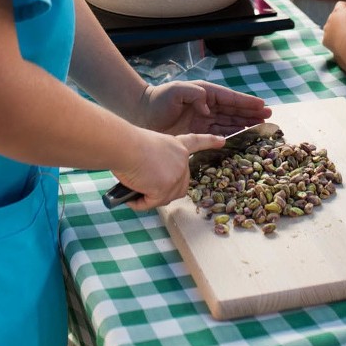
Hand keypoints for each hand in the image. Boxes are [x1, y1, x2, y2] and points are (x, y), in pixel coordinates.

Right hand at [110, 127, 225, 211]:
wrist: (124, 146)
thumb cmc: (127, 144)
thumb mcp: (149, 148)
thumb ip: (157, 162)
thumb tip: (148, 180)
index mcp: (176, 146)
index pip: (196, 142)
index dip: (209, 142)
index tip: (222, 141)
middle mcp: (181, 160)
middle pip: (179, 185)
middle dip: (162, 190)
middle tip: (142, 182)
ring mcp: (176, 175)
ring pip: (165, 197)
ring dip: (149, 196)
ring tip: (134, 183)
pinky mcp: (166, 189)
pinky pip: (152, 203)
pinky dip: (140, 202)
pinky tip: (131, 194)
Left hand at [136, 80, 271, 136]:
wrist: (142, 113)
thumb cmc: (158, 99)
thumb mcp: (176, 91)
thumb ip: (195, 95)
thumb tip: (208, 109)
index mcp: (205, 94)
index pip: (230, 98)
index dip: (246, 102)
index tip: (262, 105)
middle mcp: (207, 106)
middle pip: (233, 111)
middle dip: (251, 113)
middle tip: (268, 117)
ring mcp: (203, 120)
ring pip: (229, 122)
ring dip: (244, 124)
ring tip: (260, 126)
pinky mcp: (197, 132)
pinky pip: (219, 133)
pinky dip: (231, 135)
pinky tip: (241, 138)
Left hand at [323, 0, 345, 50]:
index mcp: (338, 11)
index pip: (340, 5)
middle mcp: (329, 19)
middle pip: (335, 16)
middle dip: (341, 18)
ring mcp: (326, 31)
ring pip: (331, 27)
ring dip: (337, 29)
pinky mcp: (325, 41)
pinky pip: (328, 39)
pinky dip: (334, 39)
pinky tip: (341, 42)